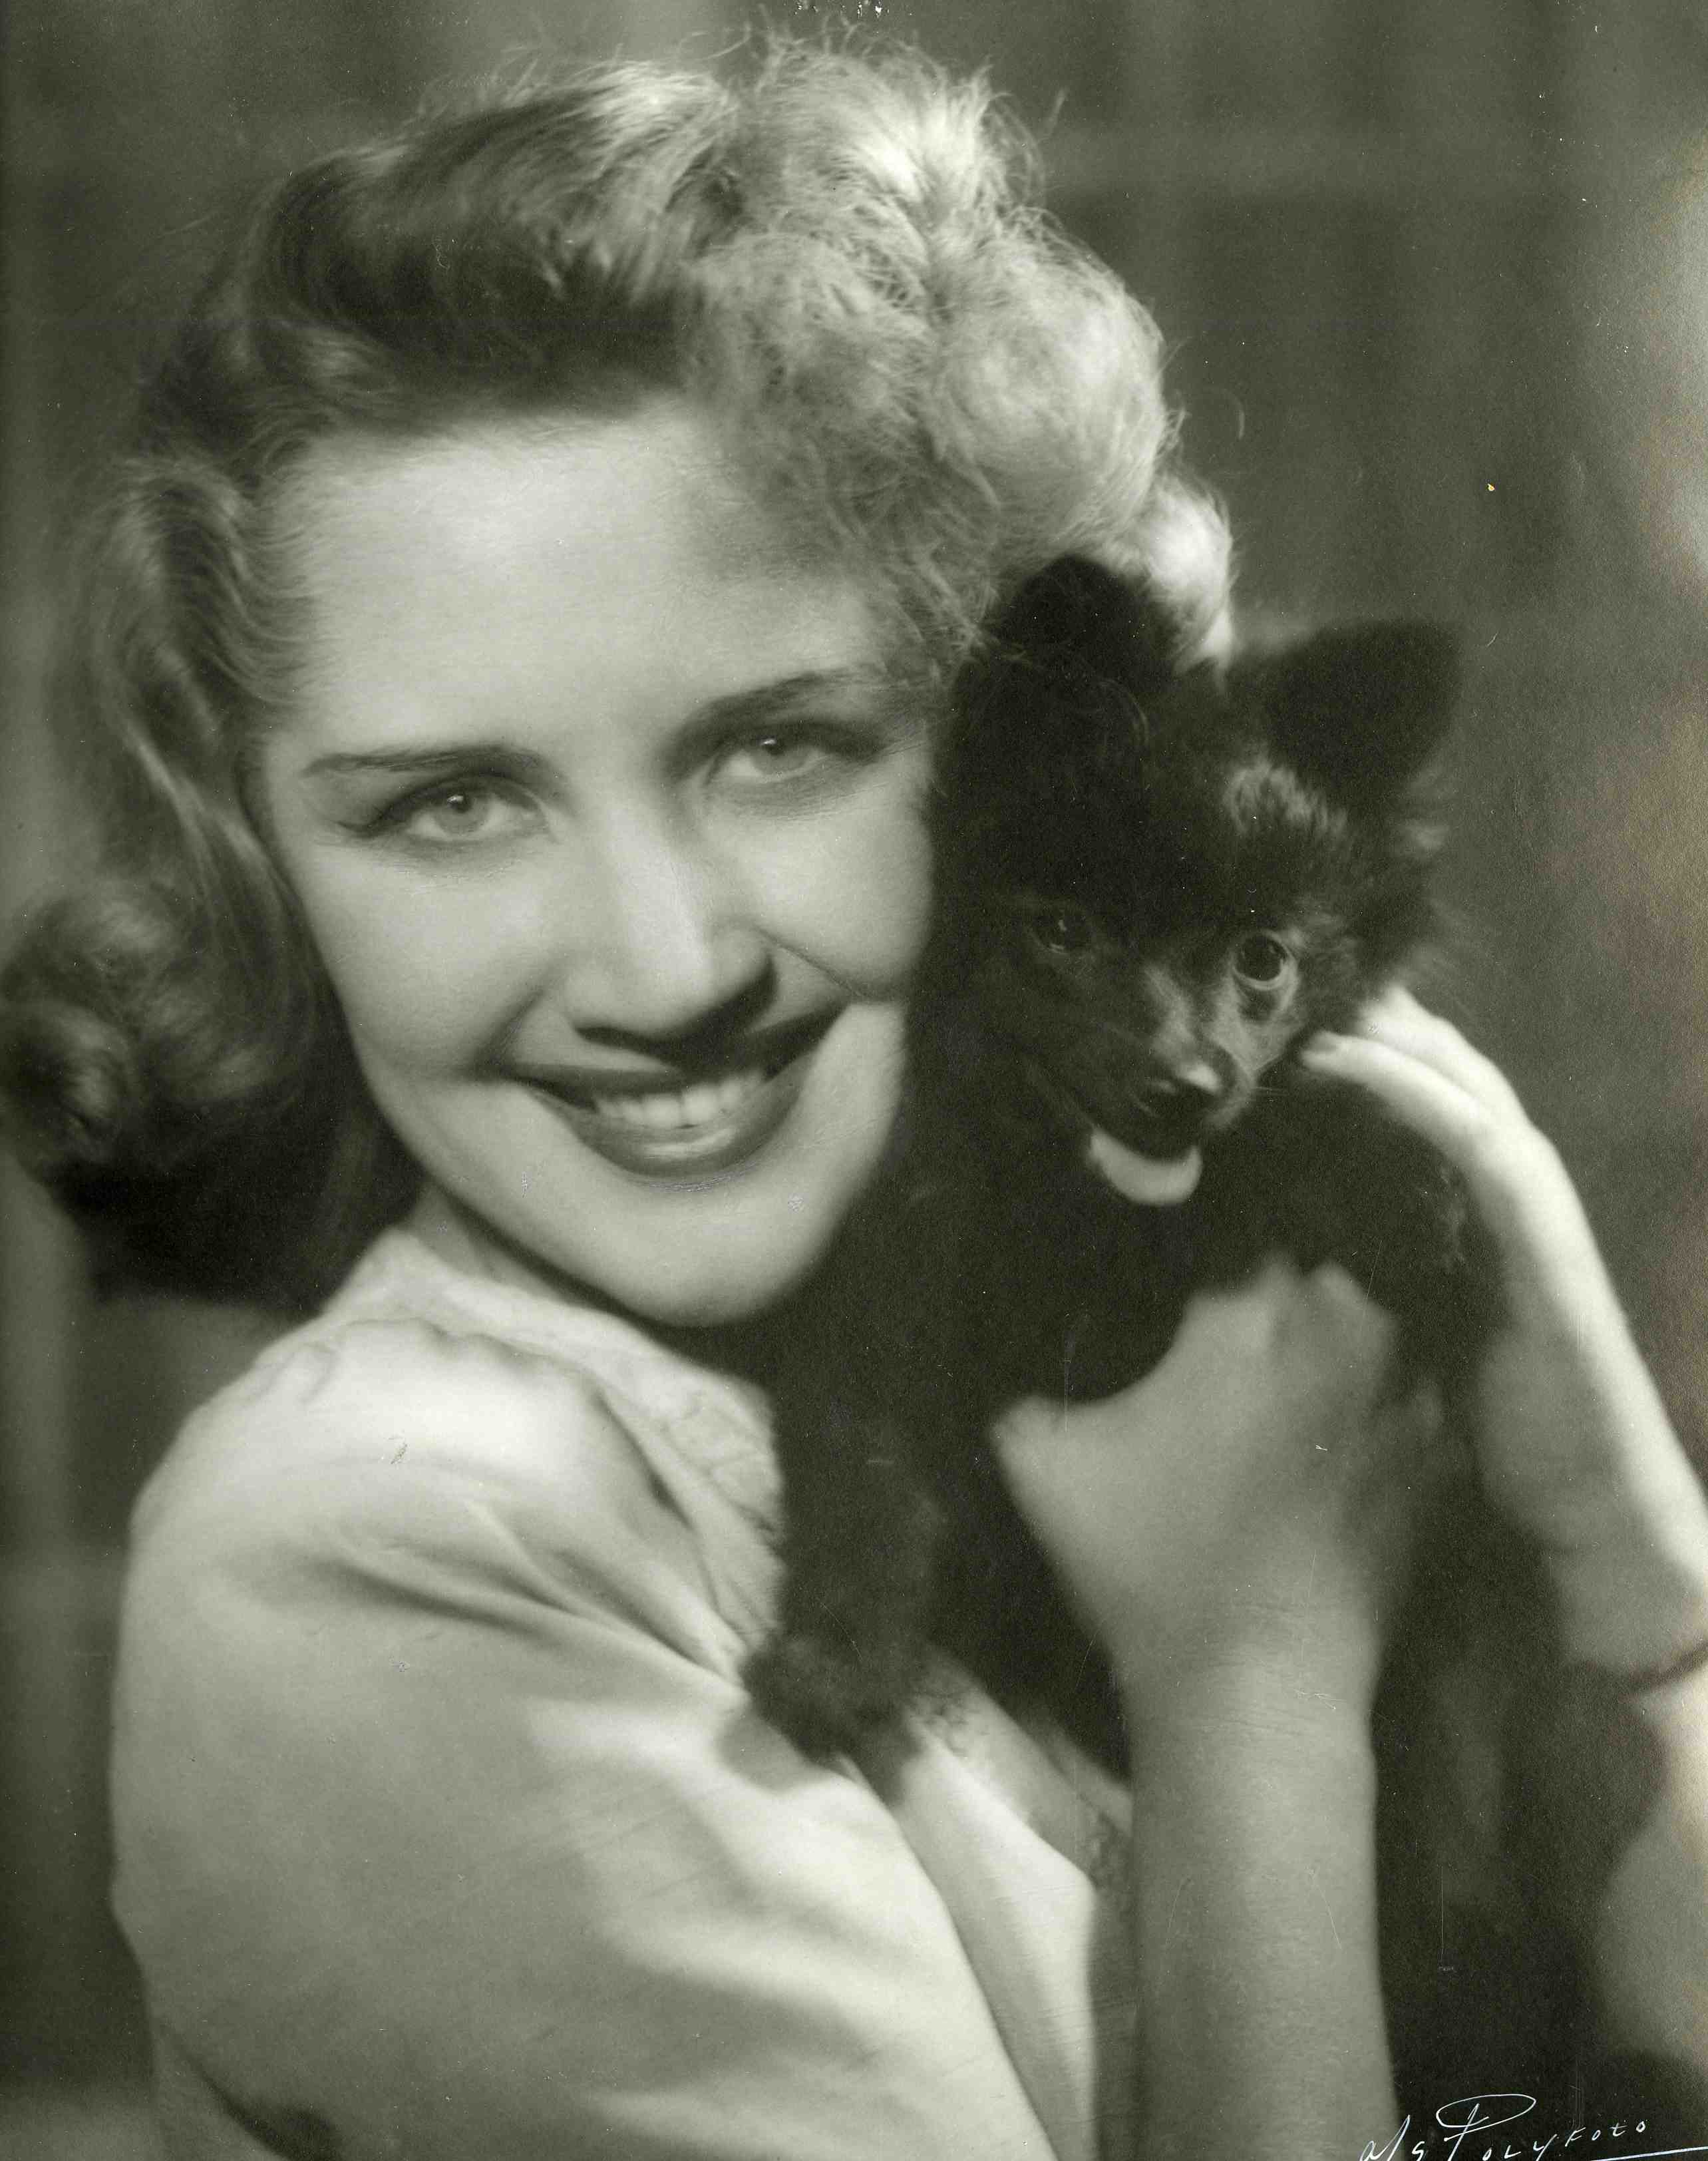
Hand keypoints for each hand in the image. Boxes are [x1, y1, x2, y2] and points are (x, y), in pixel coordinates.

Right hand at [995, 1257, 1443, 1734]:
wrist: (1259, 1689)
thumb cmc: (1148, 1560)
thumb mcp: (1036, 1457)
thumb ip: (1020, 1379)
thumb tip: (1003, 1338)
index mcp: (1253, 1303)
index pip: (1221, 1238)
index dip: (1189, 1265)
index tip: (1163, 1298)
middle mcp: (1348, 1325)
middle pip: (1304, 1278)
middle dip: (1267, 1300)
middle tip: (1218, 1340)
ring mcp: (1411, 1395)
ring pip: (1364, 1336)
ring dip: (1329, 1350)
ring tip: (1280, 1388)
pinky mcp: (1442, 1465)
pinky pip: (1403, 1407)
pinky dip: (1373, 1414)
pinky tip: (1331, 1444)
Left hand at [1302, 988, 1707, 1671]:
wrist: (1584, 1520)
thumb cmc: (1483, 1439)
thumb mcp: (1397, 1341)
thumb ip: (1352, 1283)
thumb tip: (1246, 1259)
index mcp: (1459, 1216)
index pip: (1403, 1103)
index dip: (1343, 1050)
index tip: (1261, 1016)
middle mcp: (1496, 1199)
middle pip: (1432, 1072)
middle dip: (1364, 1017)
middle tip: (1282, 974)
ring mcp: (1527, 1216)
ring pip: (1461, 1086)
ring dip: (1388, 1035)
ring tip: (1311, 992)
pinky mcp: (1544, 1248)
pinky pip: (1483, 1146)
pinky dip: (1418, 1097)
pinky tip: (1356, 1063)